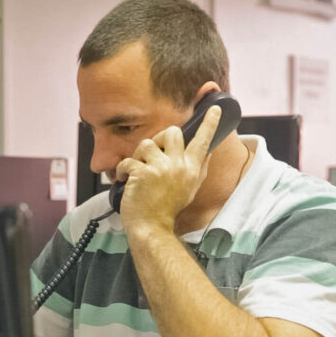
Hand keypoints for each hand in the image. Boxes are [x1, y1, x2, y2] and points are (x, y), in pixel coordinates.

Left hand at [115, 105, 221, 231]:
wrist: (151, 227)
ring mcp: (161, 169)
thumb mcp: (190, 188)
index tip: (214, 109)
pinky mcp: (142, 173)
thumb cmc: (168, 208)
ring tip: (136, 171)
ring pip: (147, 144)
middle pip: (172, 132)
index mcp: (192, 169)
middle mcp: (179, 166)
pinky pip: (128, 160)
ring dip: (138, 156)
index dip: (209, 124)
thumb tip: (208, 150)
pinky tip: (123, 179)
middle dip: (160, 136)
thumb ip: (199, 168)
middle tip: (153, 152)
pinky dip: (121, 170)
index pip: (203, 142)